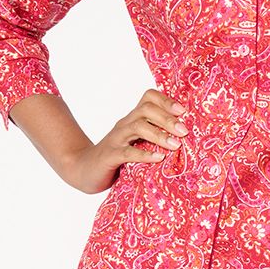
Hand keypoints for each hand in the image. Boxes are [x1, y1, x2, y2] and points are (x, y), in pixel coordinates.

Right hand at [61, 89, 188, 193]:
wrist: (84, 170)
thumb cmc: (117, 159)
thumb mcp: (136, 144)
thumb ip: (154, 138)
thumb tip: (185, 138)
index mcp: (133, 119)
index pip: (149, 98)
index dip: (166, 100)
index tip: (184, 111)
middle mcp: (124, 125)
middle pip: (146, 110)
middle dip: (167, 118)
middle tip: (184, 131)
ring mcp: (116, 139)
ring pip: (138, 127)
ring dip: (159, 134)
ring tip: (175, 145)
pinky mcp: (110, 156)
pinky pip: (127, 152)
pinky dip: (144, 154)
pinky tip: (158, 158)